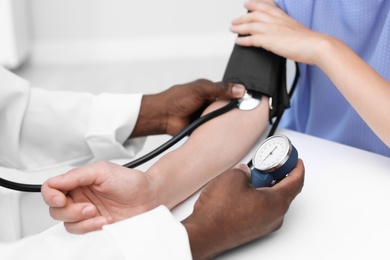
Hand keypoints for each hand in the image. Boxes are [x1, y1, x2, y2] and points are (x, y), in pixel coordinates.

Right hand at [41, 161, 158, 233]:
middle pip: (55, 209)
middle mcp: (79, 197)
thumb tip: (54, 182)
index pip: (51, 188)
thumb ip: (76, 176)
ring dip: (82, 220)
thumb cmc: (129, 181)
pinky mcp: (94, 225)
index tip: (61, 199)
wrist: (148, 196)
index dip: (51, 195)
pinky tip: (104, 221)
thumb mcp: (101, 170)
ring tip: (97, 213)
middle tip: (89, 207)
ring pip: (67, 223)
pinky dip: (91, 227)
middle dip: (70, 210)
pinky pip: (81, 231)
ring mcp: (86, 212)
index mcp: (78, 181)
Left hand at [131, 79, 245, 136]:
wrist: (163, 116)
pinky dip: (219, 131)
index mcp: (210, 91)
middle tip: (246, 114)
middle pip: (228, 107)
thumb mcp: (201, 89)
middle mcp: (210, 103)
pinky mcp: (204, 128)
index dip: (238, 96)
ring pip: (223, 119)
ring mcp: (207, 116)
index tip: (249, 100)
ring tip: (238, 124)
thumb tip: (239, 89)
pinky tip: (225, 132)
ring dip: (227, 121)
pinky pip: (215, 130)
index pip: (229, 93)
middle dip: (235, 111)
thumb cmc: (176, 99)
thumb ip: (220, 89)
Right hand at [182, 159, 304, 259]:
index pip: (296, 182)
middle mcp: (275, 217)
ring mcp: (264, 225)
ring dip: (266, 186)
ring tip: (251, 176)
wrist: (204, 234)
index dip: (297, 167)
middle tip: (270, 164)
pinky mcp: (253, 229)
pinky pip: (262, 209)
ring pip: (272, 201)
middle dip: (279, 175)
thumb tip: (245, 172)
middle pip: (285, 191)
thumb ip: (245, 170)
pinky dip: (258, 197)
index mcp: (276, 203)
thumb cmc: (219, 212)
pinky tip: (243, 191)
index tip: (296, 160)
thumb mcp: (233, 177)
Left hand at [230, 0, 325, 64]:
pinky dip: (243, 40)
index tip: (248, 3)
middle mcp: (275, 20)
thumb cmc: (309, 41)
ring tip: (232, 29)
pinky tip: (238, 41)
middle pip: (254, 14)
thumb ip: (288, 30)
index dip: (256, 3)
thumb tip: (285, 36)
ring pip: (250, 25)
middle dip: (243, 16)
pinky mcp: (268, 40)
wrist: (315, 45)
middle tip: (235, 19)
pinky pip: (251, 39)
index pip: (267, 6)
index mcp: (283, 16)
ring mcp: (271, 29)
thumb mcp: (298, 30)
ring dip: (239, 27)